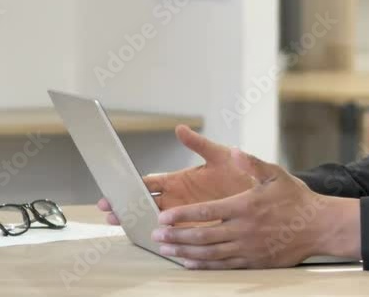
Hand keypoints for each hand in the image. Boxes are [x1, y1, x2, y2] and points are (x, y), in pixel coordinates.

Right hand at [97, 125, 256, 224]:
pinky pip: (175, 234)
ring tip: (120, 224)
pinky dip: (161, 236)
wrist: (261, 191)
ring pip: (155, 219)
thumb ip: (199, 144)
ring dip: (137, 221)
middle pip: (145, 202)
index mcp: (180, 179)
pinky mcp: (197, 227)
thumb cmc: (240, 170)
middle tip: (108, 209)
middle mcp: (179, 198)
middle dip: (126, 204)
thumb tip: (180, 128)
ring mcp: (186, 214)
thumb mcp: (220, 155)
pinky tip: (149, 240)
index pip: (149, 182)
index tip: (115, 186)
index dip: (132, 184)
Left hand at [150, 148, 361, 268]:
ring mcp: (248, 248)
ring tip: (166, 249)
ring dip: (184, 251)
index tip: (163, 217)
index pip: (206, 212)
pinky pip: (222, 265)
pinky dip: (203, 265)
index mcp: (245, 206)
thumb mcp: (275, 174)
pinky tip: (189, 263)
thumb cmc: (296, 198)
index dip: (181, 215)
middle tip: (157, 235)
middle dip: (176, 235)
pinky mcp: (253, 261)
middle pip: (202, 235)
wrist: (318, 226)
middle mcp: (243, 229)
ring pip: (209, 253)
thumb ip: (252, 163)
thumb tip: (234, 152)